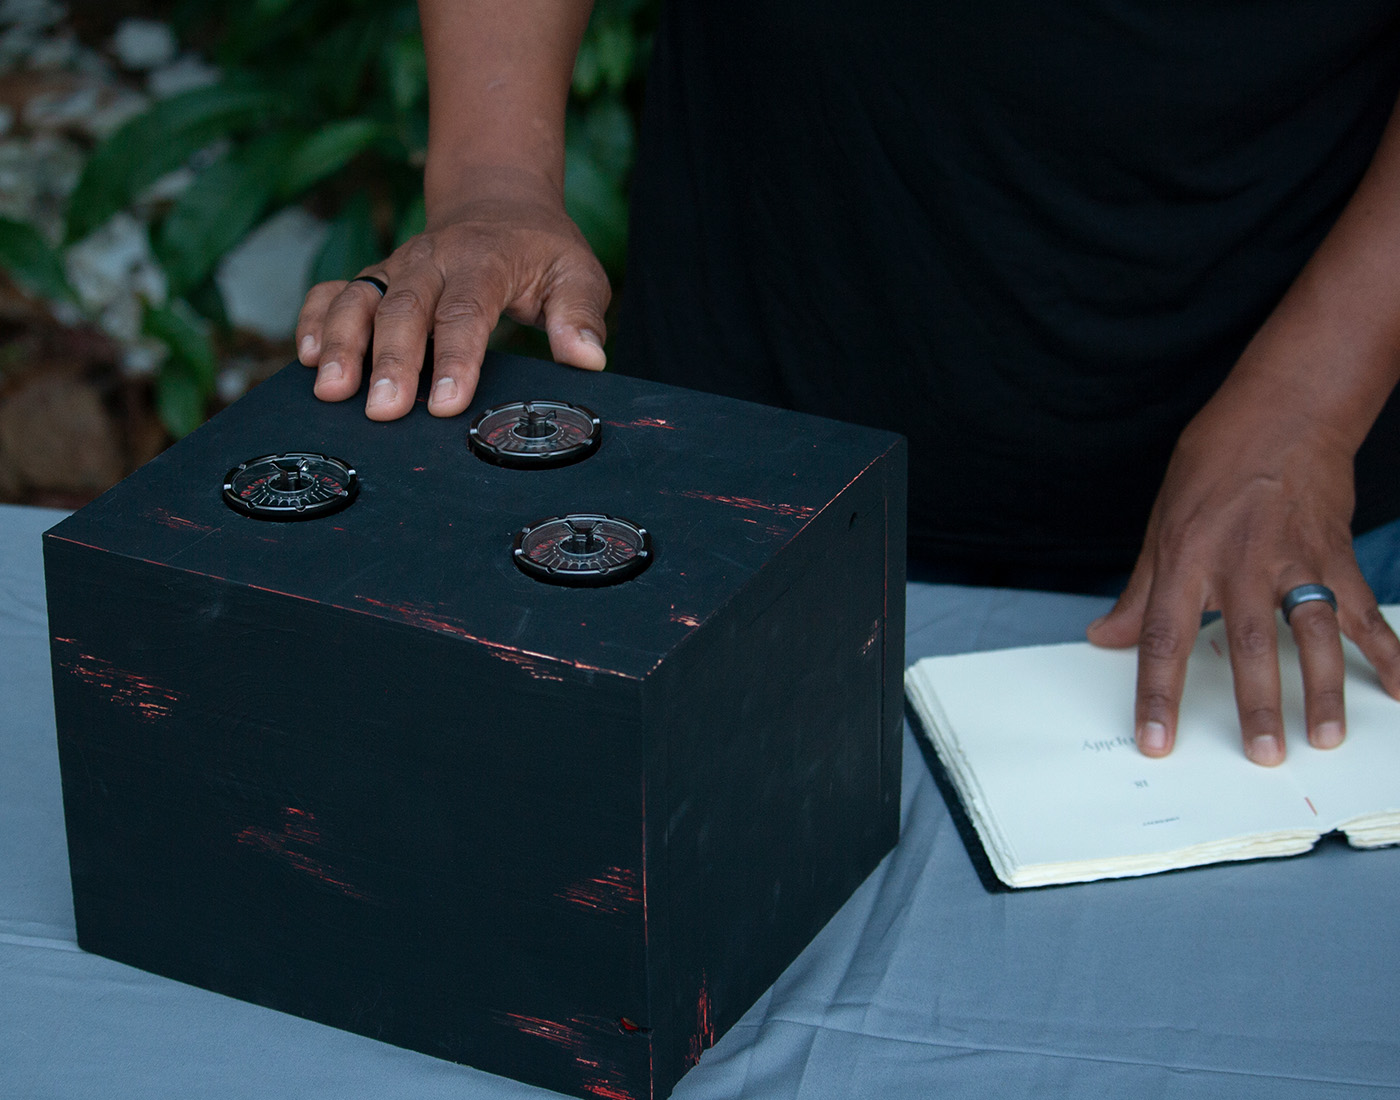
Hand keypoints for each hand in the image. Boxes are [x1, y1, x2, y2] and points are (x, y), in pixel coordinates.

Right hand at [295, 170, 609, 420]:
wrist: (499, 204)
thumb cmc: (542, 252)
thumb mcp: (578, 273)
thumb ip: (581, 315)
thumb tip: (588, 358)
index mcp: (483, 260)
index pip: (466, 312)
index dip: (456, 359)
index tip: (446, 403)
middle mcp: (431, 261)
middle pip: (404, 310)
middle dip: (391, 361)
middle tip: (382, 411)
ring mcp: (396, 268)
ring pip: (359, 300)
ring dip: (341, 344)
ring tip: (330, 391)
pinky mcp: (374, 278)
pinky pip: (332, 293)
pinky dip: (314, 321)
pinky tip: (307, 359)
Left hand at [1086, 387, 1399, 764]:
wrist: (1280, 413)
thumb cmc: (1212, 467)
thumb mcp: (1160, 524)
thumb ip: (1138, 593)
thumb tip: (1103, 639)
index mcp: (1185, 559)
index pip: (1163, 637)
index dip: (1157, 694)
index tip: (1156, 740)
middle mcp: (1239, 563)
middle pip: (1248, 643)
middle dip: (1258, 703)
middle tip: (1262, 754)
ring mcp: (1294, 560)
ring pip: (1313, 632)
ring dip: (1323, 689)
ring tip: (1325, 737)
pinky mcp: (1335, 555)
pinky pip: (1364, 611)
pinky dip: (1387, 651)